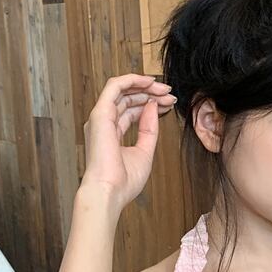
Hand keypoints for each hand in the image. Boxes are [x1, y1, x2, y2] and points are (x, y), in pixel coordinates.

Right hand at [81, 74, 176, 208]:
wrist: (110, 192)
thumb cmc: (123, 182)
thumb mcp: (145, 152)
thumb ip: (149, 129)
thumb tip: (154, 106)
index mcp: (111, 134)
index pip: (131, 111)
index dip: (151, 104)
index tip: (169, 104)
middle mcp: (104, 123)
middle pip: (128, 99)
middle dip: (151, 94)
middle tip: (171, 95)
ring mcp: (100, 117)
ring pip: (122, 89)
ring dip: (145, 86)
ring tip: (165, 89)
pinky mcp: (100, 113)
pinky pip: (114, 86)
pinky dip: (132, 80)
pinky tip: (149, 81)